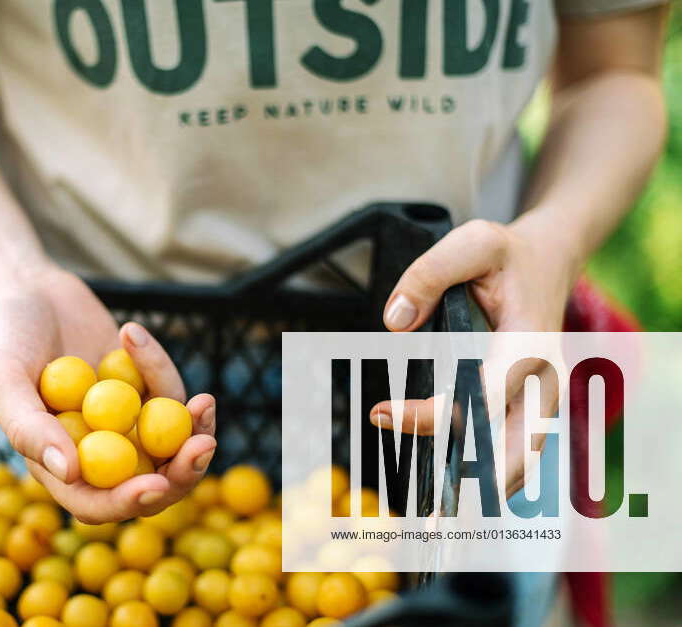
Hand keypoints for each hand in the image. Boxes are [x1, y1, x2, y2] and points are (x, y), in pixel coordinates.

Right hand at [0, 266, 216, 522]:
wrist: (26, 290)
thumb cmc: (5, 337)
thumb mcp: (4, 379)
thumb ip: (29, 427)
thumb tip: (70, 471)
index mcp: (58, 466)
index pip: (97, 503)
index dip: (127, 502)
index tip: (155, 485)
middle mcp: (96, 453)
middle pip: (149, 484)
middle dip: (182, 473)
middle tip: (203, 446)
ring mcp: (124, 423)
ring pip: (173, 445)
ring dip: (196, 429)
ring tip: (204, 401)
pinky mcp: (143, 390)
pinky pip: (169, 394)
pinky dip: (161, 369)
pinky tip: (130, 333)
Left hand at [372, 218, 578, 496]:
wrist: (547, 260)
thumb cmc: (506, 255)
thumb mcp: (472, 242)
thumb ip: (430, 274)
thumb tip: (393, 323)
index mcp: (530, 341)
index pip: (484, 393)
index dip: (436, 414)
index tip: (385, 415)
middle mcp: (542, 378)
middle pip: (510, 441)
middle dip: (464, 468)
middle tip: (412, 487)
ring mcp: (540, 396)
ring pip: (518, 455)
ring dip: (478, 479)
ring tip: (428, 506)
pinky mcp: (529, 405)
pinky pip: (513, 448)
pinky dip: (487, 469)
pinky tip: (448, 485)